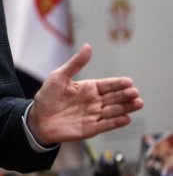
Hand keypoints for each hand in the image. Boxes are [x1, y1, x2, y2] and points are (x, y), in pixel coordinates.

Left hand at [27, 43, 142, 144]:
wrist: (37, 119)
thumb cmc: (47, 97)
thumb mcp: (59, 76)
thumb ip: (75, 63)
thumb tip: (88, 47)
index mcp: (88, 88)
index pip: (107, 85)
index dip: (118, 83)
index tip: (129, 82)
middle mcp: (93, 102)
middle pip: (114, 98)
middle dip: (125, 95)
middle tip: (135, 92)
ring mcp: (93, 115)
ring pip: (113, 111)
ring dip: (126, 107)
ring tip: (138, 103)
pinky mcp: (90, 128)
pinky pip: (106, 125)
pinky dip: (116, 122)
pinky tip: (126, 118)